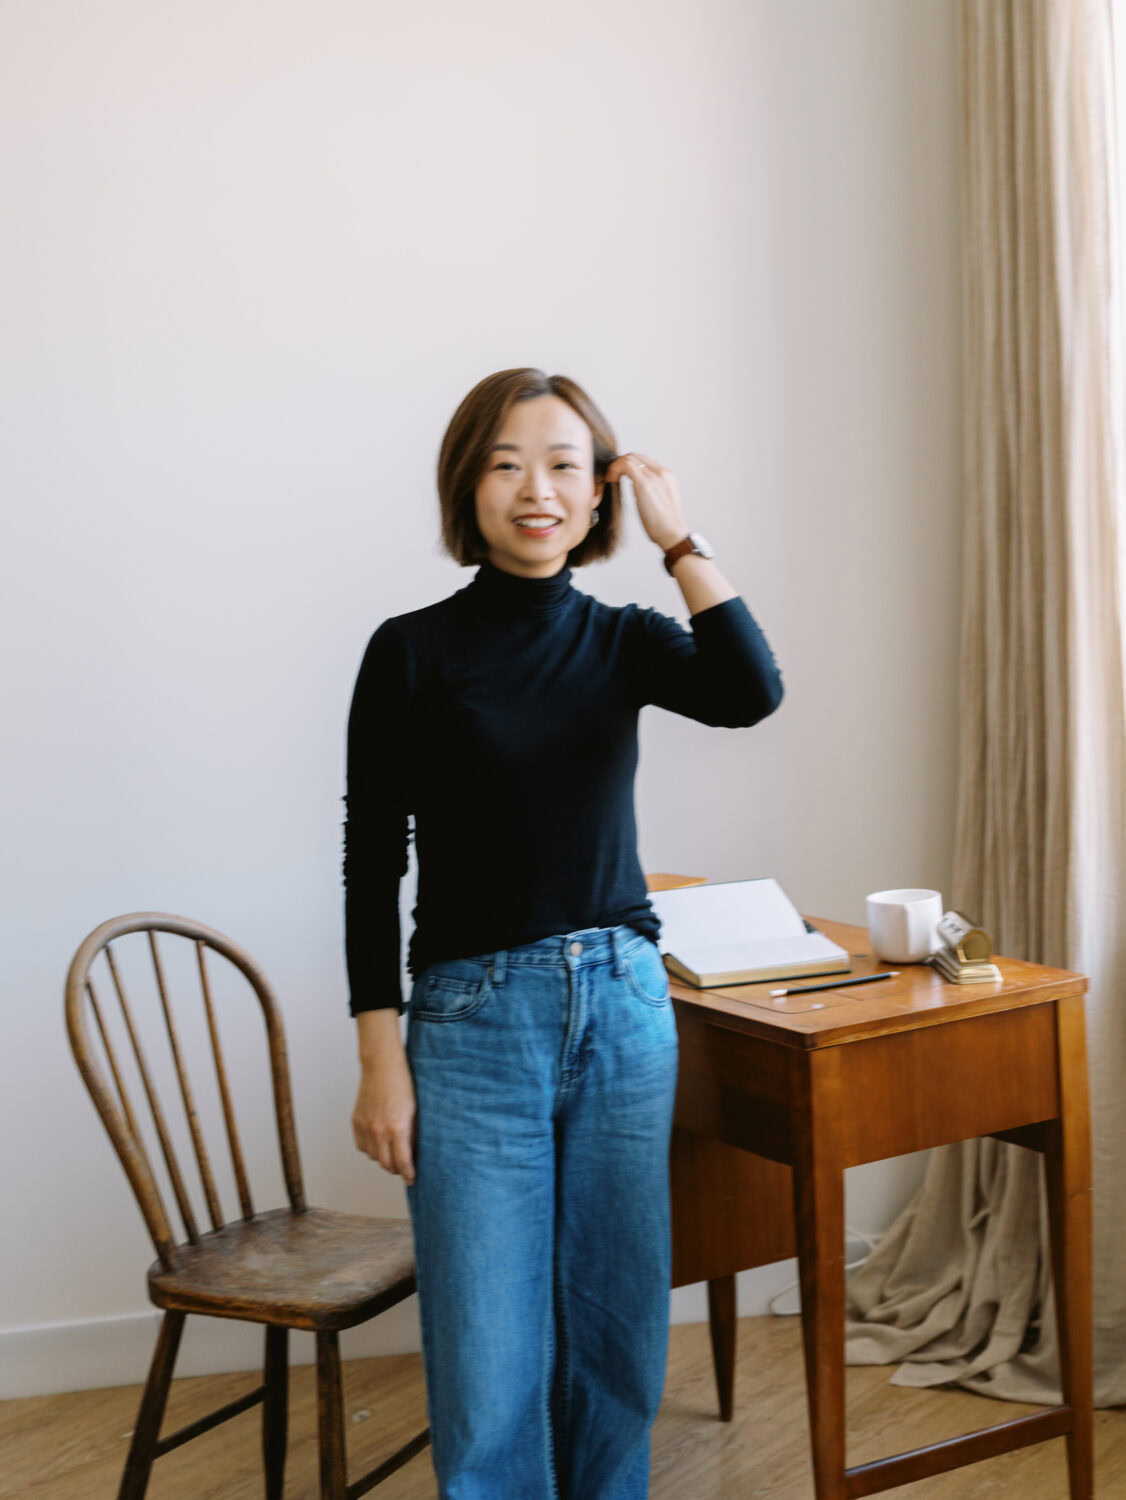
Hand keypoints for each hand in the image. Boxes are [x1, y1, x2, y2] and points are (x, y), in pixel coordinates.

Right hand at [352, 1046, 417, 1183]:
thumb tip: (413, 1154)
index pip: (402, 1162)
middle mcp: (379, 1130)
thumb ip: (412, 1134)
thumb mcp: (415, 1111)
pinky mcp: (356, 1121)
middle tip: (403, 1168)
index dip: (408, 1174)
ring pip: (373, 1156)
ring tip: (392, 1153)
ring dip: (382, 1158)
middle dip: (396, 1169)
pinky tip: (379, 1143)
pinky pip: (362, 1146)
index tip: (412, 1179)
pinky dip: (370, 1148)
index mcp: (397, 1128)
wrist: (382, 1066)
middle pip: (386, 1164)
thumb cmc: (404, 1085)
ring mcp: (365, 1126)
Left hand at [605, 452, 688, 551]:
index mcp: (667, 476)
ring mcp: (655, 477)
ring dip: (616, 466)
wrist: (673, 534)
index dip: (627, 464)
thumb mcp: (659, 500)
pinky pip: (626, 465)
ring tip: (611, 479)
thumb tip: (634, 484)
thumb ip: (649, 489)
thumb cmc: (664, 524)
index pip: (643, 460)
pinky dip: (615, 469)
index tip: (619, 475)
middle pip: (636, 456)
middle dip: (619, 463)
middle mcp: (662, 473)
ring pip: (630, 458)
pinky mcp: (645, 484)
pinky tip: (611, 480)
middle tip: (612, 476)